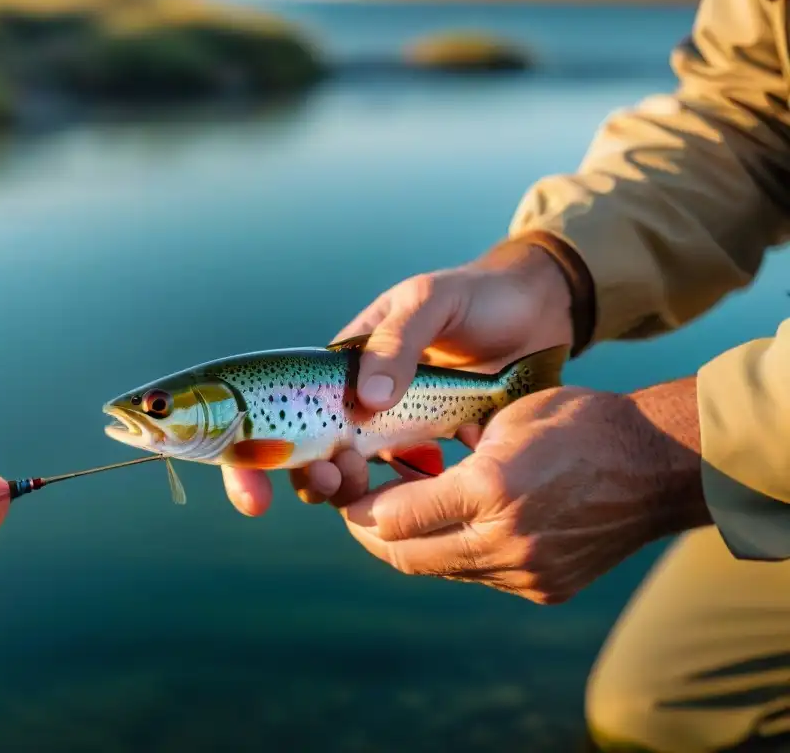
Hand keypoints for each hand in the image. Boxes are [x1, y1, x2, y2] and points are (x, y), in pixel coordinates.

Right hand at [221, 238, 575, 515]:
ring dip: (346, 489)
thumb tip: (366, 400)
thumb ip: (397, 342)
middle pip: (304, 454)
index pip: (272, 410)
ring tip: (361, 479)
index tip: (251, 495)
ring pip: (349, 476)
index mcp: (336, 365)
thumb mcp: (429, 301)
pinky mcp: (430, 450)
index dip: (246, 457)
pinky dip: (406, 493)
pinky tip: (426, 484)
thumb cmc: (474, 295)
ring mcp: (390, 429)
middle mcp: (352, 401)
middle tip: (330, 478)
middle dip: (303, 478)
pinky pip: (406, 483)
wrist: (536, 312)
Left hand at [338, 380, 711, 602]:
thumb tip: (399, 481)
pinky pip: (480, 577)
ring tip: (403, 517)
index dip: (359, 509)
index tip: (351, 494)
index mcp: (490, 489)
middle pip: (406, 556)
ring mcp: (527, 573)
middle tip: (361, 514)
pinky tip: (456, 526)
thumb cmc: (578, 423)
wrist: (657, 464)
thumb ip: (448, 457)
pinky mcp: (545, 589)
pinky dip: (458, 553)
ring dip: (415, 546)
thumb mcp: (503, 418)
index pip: (393, 519)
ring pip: (442, 570)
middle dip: (374, 535)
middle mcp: (505, 541)